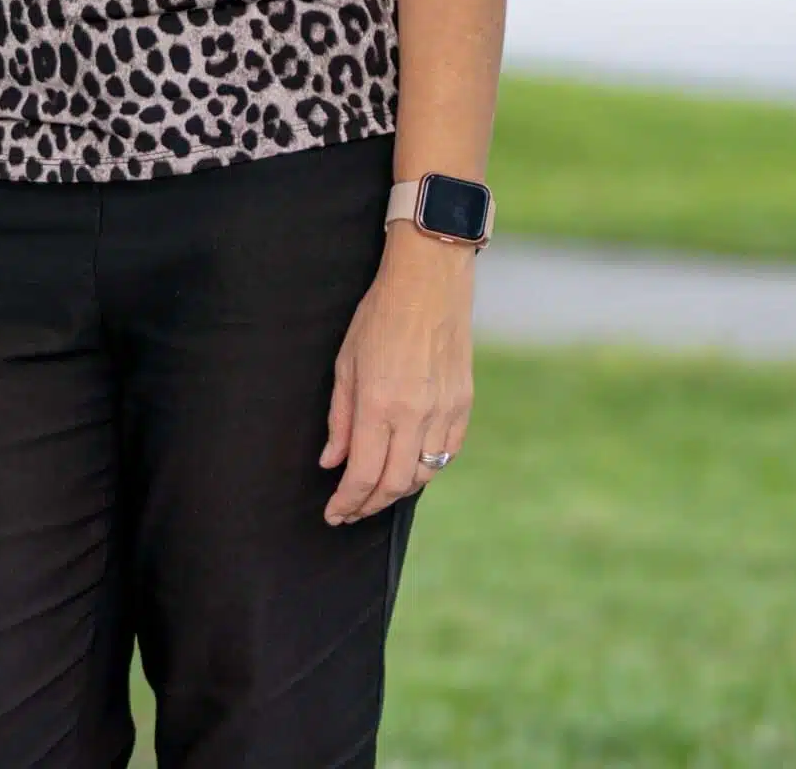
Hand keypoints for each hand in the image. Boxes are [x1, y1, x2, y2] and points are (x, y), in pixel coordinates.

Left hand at [319, 224, 475, 523]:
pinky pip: (446, 453)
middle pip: (393, 484)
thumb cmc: (380, 315)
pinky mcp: (464, 405)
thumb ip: (339, 417)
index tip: (333, 514)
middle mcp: (414, 414)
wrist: (430, 281)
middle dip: (368, 505)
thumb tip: (331, 463)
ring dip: (396, 491)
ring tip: (375, 491)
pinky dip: (426, 468)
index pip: (362, 474)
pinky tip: (408, 466)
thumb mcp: (346, 362)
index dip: (347, 502)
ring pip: (422, 475)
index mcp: (378, 402)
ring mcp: (444, 411)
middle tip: (351, 510)